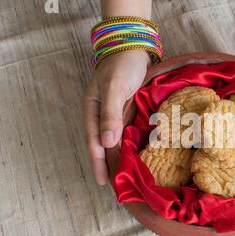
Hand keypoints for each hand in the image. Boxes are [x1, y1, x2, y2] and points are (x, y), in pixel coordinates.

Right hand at [83, 50, 150, 184]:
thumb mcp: (113, 89)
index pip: (95, 142)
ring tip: (130, 178)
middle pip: (107, 146)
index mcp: (93, 111)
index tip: (103, 182)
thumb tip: (107, 143)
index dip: (99, 163)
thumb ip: (110, 115)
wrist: (135, 47)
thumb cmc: (121, 65)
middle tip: (119, 189)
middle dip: (111, 166)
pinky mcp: (132, 111)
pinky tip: (141, 157)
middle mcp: (104, 116)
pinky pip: (132, 133)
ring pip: (119, 142)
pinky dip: (134, 146)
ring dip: (123, 158)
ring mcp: (119, 114)